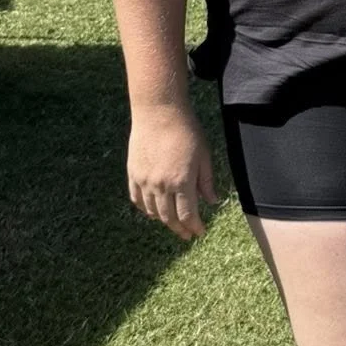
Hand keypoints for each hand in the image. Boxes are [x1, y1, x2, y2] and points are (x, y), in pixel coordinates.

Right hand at [127, 102, 220, 240]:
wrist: (159, 112)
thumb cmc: (186, 130)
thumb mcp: (204, 155)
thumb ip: (206, 181)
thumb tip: (212, 201)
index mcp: (181, 181)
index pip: (187, 215)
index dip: (194, 227)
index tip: (199, 232)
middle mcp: (161, 185)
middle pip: (169, 217)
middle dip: (179, 228)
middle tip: (186, 234)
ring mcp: (144, 180)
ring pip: (152, 211)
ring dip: (163, 220)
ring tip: (172, 223)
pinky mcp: (133, 173)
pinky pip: (137, 199)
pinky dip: (145, 209)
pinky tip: (152, 211)